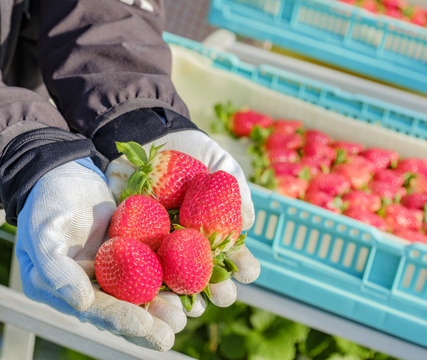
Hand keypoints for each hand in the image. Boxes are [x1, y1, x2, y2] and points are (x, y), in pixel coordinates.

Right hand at [15, 159, 188, 350]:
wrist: (68, 172)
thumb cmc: (49, 201)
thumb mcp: (44, 232)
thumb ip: (56, 269)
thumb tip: (82, 304)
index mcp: (67, 289)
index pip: (97, 310)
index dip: (122, 320)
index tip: (146, 327)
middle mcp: (93, 284)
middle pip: (126, 307)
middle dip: (152, 321)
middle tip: (175, 328)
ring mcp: (116, 268)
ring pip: (144, 290)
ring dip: (167, 301)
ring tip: (191, 310)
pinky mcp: (133, 250)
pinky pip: (153, 264)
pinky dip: (173, 272)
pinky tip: (194, 279)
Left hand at [105, 129, 260, 306]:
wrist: (146, 136)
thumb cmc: (189, 149)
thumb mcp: (218, 164)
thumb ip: (235, 190)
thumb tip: (247, 223)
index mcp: (212, 231)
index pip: (233, 255)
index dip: (243, 265)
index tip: (248, 272)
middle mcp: (187, 246)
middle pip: (205, 275)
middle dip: (217, 290)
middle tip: (222, 296)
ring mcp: (158, 249)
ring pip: (172, 282)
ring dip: (183, 299)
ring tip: (190, 309)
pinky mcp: (129, 247)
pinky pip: (135, 271)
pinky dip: (143, 288)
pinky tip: (152, 299)